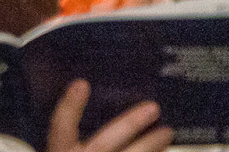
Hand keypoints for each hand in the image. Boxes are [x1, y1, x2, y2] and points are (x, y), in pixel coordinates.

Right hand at [47, 79, 172, 151]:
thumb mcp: (63, 150)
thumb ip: (71, 139)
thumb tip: (94, 100)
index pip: (60, 128)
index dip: (70, 106)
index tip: (82, 84)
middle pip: (104, 144)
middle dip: (129, 124)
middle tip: (153, 107)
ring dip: (151, 147)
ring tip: (167, 132)